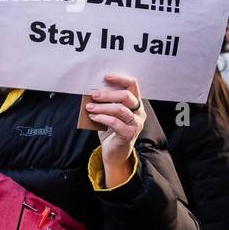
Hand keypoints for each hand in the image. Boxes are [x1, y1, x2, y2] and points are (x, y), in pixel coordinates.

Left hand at [86, 73, 145, 187]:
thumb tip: (92, 92)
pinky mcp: (129, 134)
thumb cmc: (111, 130)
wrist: (114, 152)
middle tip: (93, 94)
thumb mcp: (108, 113)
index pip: (133, 85)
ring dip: (102, 107)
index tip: (106, 77)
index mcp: (135, 104)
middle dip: (107, 94)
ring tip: (89, 107)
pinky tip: (93, 117)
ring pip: (120, 109)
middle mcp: (139, 112)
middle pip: (126, 96)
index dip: (120, 79)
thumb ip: (105, 103)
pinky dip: (102, 118)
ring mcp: (136, 123)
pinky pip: (115, 123)